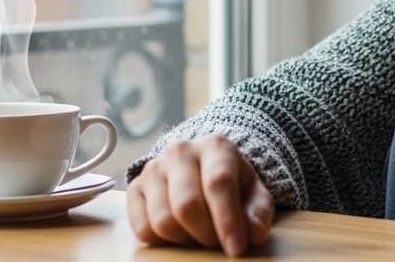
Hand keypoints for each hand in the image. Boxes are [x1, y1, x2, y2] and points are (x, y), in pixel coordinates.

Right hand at [126, 133, 274, 255]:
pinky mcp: (135, 187)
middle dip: (206, 235)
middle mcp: (180, 152)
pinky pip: (143, 228)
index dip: (227, 220)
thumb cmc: (231, 181)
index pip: (219, 183)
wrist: (201, 166)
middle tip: (218, 244)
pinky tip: (179, 233)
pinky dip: (163, 241)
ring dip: (185, 240)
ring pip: (163, 220)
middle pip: (187, 205)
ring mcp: (154, 168)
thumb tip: (254, 234)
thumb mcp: (254, 192)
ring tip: (200, 236)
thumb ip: (258, 212)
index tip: (236, 249)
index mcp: (215, 146)